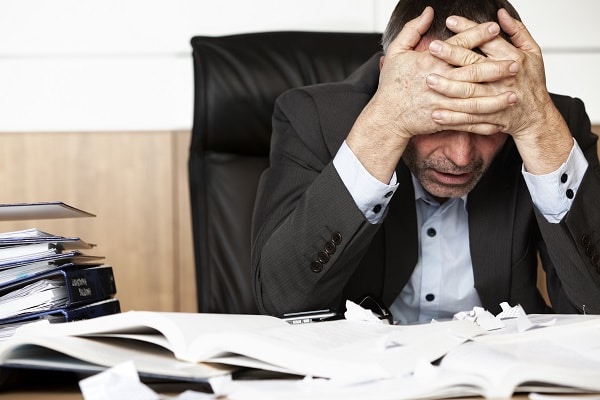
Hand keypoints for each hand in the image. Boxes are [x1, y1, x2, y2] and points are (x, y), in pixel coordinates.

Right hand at [346, 7, 515, 182]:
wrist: (386, 117)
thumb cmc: (391, 85)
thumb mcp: (396, 52)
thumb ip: (412, 30)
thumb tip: (428, 12)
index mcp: (429, 63)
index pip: (458, 46)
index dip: (477, 35)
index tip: (495, 27)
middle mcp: (438, 82)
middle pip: (472, 72)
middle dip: (496, 67)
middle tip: (515, 63)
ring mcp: (442, 103)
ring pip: (474, 100)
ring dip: (496, 98)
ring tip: (514, 93)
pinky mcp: (443, 120)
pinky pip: (466, 122)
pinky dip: (483, 123)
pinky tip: (499, 120)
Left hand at [427, 9, 572, 172]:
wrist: (537, 117)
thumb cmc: (532, 82)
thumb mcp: (533, 52)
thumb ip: (517, 31)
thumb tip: (501, 14)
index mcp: (513, 59)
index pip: (488, 41)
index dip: (469, 30)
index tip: (450, 21)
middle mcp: (504, 80)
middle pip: (475, 66)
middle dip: (453, 56)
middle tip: (433, 48)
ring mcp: (497, 101)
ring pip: (470, 94)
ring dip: (449, 88)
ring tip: (429, 80)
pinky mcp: (491, 119)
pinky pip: (470, 119)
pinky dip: (453, 118)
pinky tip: (436, 114)